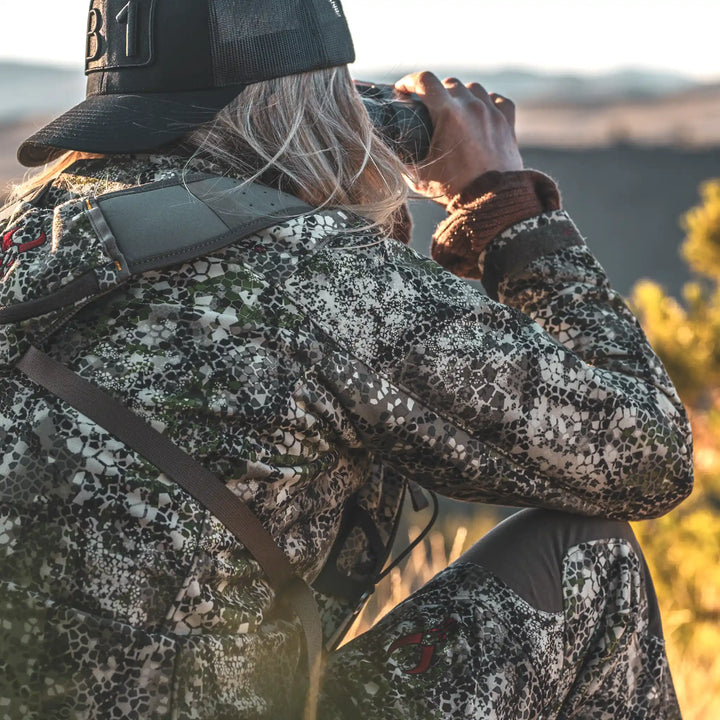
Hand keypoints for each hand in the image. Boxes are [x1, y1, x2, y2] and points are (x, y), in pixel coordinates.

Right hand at [395, 72, 522, 204]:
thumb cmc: (455, 190)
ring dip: (460, 95)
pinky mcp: (507, 123)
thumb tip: (390, 154)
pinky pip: (499, 100)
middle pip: (448, 84)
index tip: (402, 90)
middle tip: (427, 107)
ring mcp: (493, 113)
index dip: (409, 82)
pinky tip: (481, 112)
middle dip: (434, 92)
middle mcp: (472, 106)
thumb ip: (403, 161)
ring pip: (473, 88)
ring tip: (454, 110)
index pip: (424, 81)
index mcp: (449, 114)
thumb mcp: (419, 177)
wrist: (492, 203)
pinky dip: (488, 102)